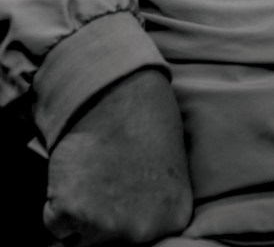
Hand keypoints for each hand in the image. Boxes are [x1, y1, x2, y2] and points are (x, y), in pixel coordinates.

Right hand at [43, 68, 192, 244]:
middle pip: (107, 244)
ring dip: (79, 209)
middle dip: (102, 217)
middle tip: (107, 179)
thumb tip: (136, 227)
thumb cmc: (145, 120)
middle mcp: (143, 231)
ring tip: (95, 170)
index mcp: (174, 219)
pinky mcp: (71, 212)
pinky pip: (54, 222)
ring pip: (79, 237)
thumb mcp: (168, 171)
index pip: (137, 242)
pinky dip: (57, 199)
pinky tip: (77, 168)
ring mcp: (107, 226)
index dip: (125, 218)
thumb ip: (155, 207)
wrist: (117, 89)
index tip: (124, 194)